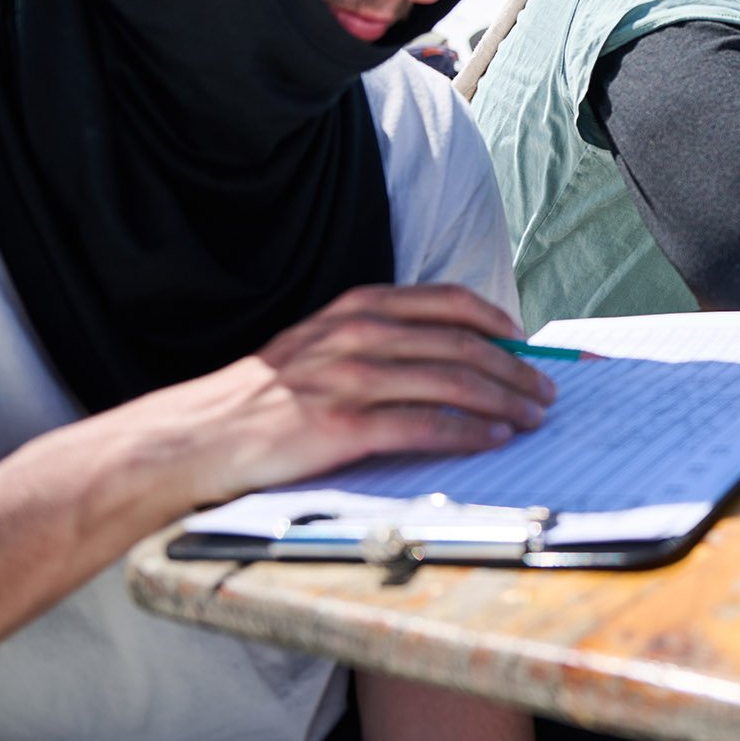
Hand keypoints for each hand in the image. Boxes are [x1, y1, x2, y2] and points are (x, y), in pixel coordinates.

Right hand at [145, 284, 554, 505]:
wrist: (195, 435)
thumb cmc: (264, 396)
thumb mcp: (319, 344)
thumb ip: (377, 339)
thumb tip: (448, 352)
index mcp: (356, 308)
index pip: (445, 301)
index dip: (494, 319)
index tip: (523, 338)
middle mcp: (358, 334)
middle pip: (461, 345)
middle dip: (514, 368)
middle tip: (544, 390)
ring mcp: (349, 378)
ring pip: (452, 382)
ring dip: (504, 400)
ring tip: (532, 416)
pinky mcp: (341, 425)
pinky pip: (423, 425)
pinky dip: (468, 431)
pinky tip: (494, 438)